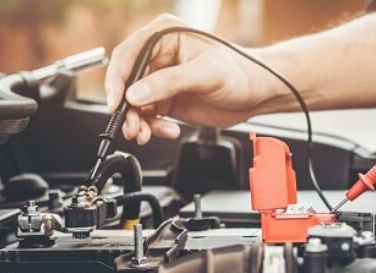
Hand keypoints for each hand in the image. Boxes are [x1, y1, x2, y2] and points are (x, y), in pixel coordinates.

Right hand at [105, 14, 280, 143]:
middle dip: (128, 108)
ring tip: (146, 134)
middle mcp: (159, 56)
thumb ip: (169, 83)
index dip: (117, 79)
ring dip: (138, 122)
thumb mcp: (205, 74)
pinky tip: (168, 130)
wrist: (258, 93)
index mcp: (164, 36)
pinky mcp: (167, 99)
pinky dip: (153, 127)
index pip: (128, 55)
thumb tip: (136, 93)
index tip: (117, 102)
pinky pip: (148, 116)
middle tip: (133, 127)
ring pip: (135, 103)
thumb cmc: (240, 71)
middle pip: (127, 83)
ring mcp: (161, 79)